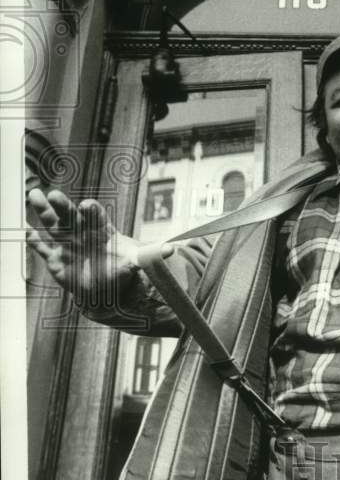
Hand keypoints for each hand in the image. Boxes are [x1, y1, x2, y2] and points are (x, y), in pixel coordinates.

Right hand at [26, 188, 139, 311]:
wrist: (107, 286)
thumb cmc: (120, 267)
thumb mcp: (137, 260)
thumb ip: (151, 254)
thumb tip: (172, 249)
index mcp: (101, 229)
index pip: (95, 216)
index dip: (91, 211)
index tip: (87, 205)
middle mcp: (81, 232)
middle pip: (70, 216)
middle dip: (62, 205)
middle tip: (53, 194)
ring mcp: (67, 245)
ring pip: (53, 226)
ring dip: (43, 211)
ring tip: (34, 194)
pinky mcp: (56, 261)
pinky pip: (43, 250)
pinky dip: (36, 243)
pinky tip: (27, 232)